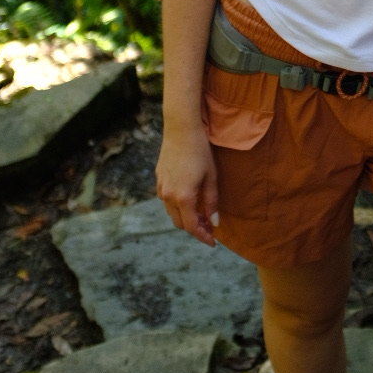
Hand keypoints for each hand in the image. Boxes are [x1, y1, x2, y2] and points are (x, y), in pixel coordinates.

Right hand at [156, 125, 218, 246]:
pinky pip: (167, 200)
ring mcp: (161, 188)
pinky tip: (189, 198)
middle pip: (180, 223)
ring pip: (172, 213)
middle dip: (195, 228)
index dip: (203, 237)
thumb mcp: (211, 177)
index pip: (192, 227)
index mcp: (183, 197)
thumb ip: (211, 201)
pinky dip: (178, 206)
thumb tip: (214, 222)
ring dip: (185, 217)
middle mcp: (168, 196)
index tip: (213, 242)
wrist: (181, 129)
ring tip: (201, 214)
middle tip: (210, 227)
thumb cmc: (200, 151)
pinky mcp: (158, 179)